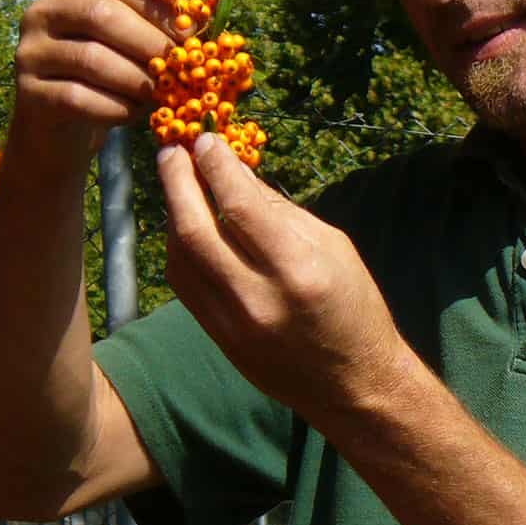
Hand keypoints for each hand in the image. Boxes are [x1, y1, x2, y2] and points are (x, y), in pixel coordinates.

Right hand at [11, 0, 176, 173]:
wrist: (62, 126)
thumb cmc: (108, 74)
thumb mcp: (128, 40)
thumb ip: (152, 23)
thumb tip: (198, 24)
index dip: (153, 1)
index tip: (186, 30)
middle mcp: (42, 10)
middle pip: (100, 14)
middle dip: (149, 41)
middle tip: (179, 66)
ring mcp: (28, 51)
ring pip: (90, 58)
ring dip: (136, 79)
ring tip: (160, 94)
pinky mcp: (27, 91)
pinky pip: (76, 97)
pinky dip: (114, 107)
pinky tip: (134, 114)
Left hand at [156, 133, 413, 424]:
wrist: (354, 384)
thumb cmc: (354, 306)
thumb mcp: (332, 245)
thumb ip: (279, 209)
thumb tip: (235, 171)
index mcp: (296, 268)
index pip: (239, 204)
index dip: (215, 166)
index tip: (205, 140)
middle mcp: (257, 297)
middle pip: (195, 230)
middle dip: (176, 183)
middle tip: (171, 153)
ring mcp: (232, 324)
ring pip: (181, 258)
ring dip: (172, 215)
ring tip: (176, 186)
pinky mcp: (219, 340)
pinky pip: (185, 286)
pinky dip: (179, 250)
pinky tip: (184, 227)